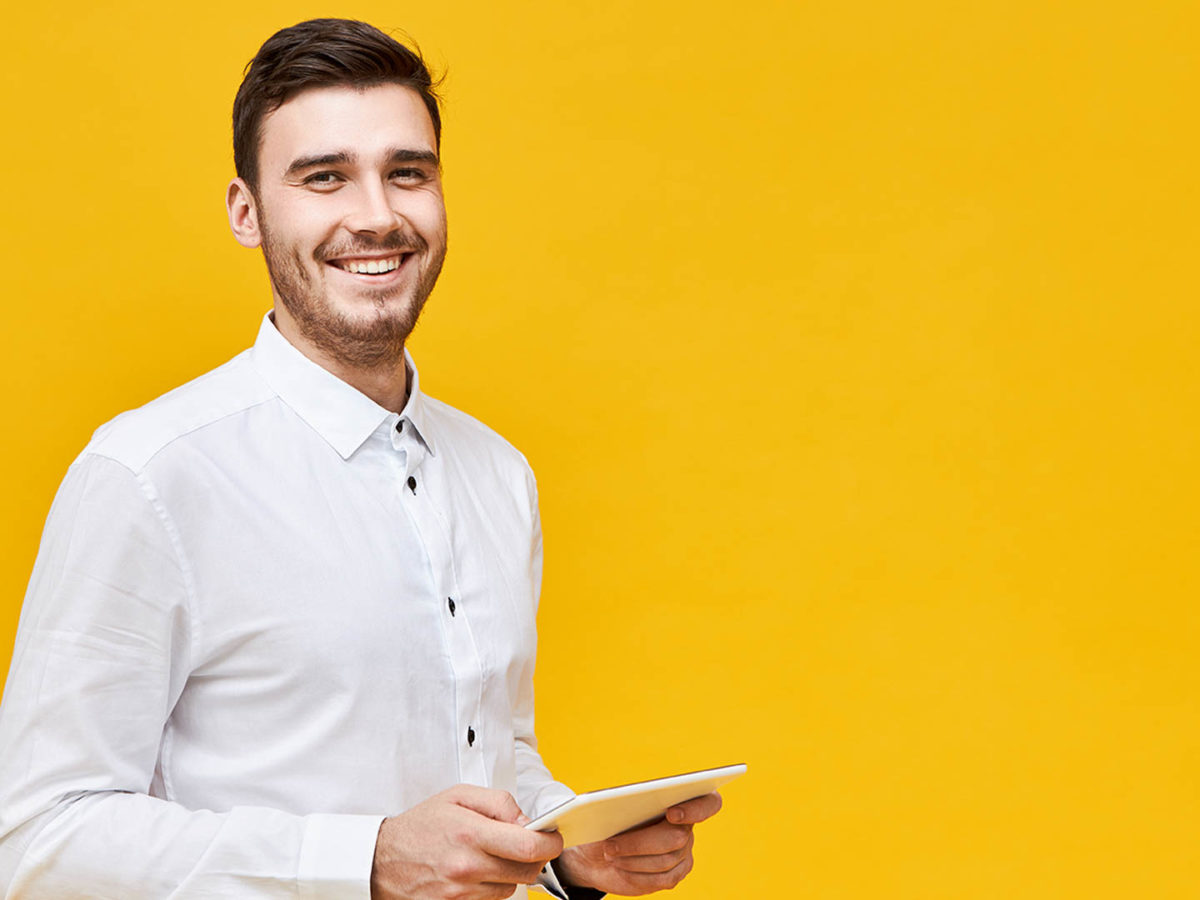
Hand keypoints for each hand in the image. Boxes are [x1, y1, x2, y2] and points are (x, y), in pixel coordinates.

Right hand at [371, 784, 564, 899]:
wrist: (381, 860)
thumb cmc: (420, 826)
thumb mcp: (458, 796)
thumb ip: (498, 802)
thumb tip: (525, 819)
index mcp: (470, 834)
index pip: (528, 846)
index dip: (550, 843)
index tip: (553, 837)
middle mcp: (467, 867)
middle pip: (527, 872)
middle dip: (536, 858)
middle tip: (529, 845)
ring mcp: (461, 892)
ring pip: (511, 888)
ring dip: (512, 873)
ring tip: (494, 856)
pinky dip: (493, 887)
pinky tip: (480, 872)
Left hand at [554, 792, 722, 895]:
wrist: (597, 852)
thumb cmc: (606, 821)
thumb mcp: (612, 808)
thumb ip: (627, 804)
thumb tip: (625, 806)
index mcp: (681, 799)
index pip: (708, 802)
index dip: (697, 808)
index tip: (672, 813)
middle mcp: (687, 827)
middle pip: (677, 837)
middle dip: (641, 842)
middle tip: (611, 845)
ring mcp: (683, 853)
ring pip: (665, 860)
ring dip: (633, 858)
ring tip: (610, 853)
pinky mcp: (673, 874)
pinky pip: (660, 879)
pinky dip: (636, 873)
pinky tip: (619, 867)